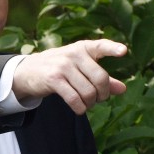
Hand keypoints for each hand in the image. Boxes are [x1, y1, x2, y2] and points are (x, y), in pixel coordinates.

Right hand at [11, 39, 127, 113]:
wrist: (29, 71)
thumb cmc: (60, 69)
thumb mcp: (81, 69)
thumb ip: (102, 78)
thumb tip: (122, 89)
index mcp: (83, 48)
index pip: (101, 46)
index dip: (113, 48)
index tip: (124, 51)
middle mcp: (74, 54)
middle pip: (101, 78)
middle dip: (103, 94)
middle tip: (99, 99)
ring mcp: (63, 66)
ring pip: (88, 91)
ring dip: (91, 103)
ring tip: (87, 104)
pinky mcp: (53, 79)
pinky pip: (74, 98)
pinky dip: (80, 108)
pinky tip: (80, 108)